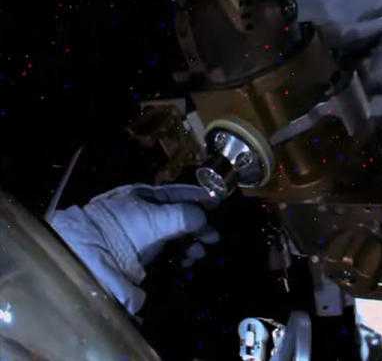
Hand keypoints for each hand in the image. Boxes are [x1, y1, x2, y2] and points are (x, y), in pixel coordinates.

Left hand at [51, 184, 218, 312]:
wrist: (89, 255)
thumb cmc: (123, 229)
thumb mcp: (156, 218)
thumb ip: (185, 215)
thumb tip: (205, 218)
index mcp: (147, 196)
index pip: (180, 193)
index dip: (200, 198)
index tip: (219, 204)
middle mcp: (147, 212)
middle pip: (181, 216)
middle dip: (200, 227)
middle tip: (213, 239)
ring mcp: (144, 234)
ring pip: (177, 235)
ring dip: (192, 243)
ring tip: (200, 255)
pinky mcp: (142, 254)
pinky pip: (169, 251)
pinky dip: (181, 255)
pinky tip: (187, 261)